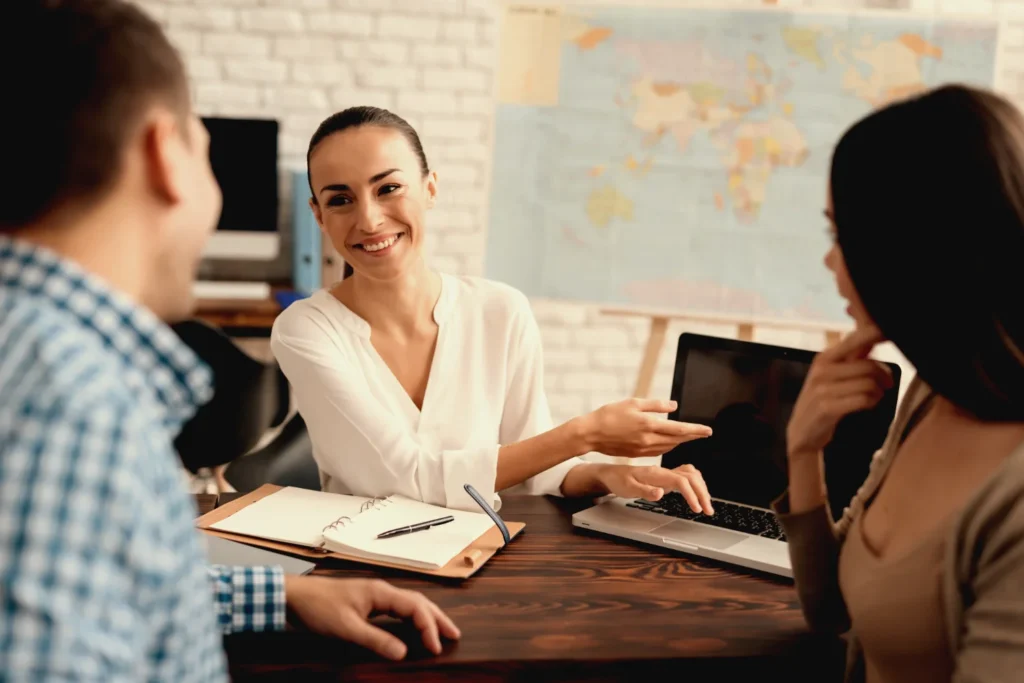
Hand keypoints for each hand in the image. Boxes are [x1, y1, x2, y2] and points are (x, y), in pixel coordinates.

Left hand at [284, 576, 459, 659]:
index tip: (436, 648)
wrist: (295, 596)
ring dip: (426, 616)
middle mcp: (382, 590)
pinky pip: (397, 608)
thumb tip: (403, 652)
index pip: (416, 608)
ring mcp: (375, 594)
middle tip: (454, 635)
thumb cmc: (318, 608)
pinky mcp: (367, 601)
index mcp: (381, 593)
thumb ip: (375, 640)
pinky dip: (411, 617)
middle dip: (437, 618)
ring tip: (441, 631)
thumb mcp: (347, 628)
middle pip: (418, 602)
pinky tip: (413, 627)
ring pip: (409, 603)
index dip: (429, 627)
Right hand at [579, 398, 711, 457]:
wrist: (590, 434)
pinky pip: (658, 451)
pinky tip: (669, 442)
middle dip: (692, 436)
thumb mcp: (633, 403)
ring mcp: (642, 449)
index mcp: (648, 425)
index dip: (695, 430)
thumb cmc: (609, 414)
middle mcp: (648, 439)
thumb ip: (655, 405)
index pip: (678, 429)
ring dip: (680, 441)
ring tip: (689, 436)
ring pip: (668, 446)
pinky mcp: (636, 454)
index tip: (708, 431)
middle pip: (677, 440)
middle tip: (704, 434)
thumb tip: (673, 406)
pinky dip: (667, 445)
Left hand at [596, 463, 713, 514]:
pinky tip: (697, 495)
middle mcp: (663, 471)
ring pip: (691, 475)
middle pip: (691, 477)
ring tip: (706, 505)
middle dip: (702, 493)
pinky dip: (696, 485)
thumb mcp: (627, 488)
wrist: (611, 473)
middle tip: (708, 511)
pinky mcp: (666, 477)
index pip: (680, 481)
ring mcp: (666, 473)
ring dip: (701, 489)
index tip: (696, 509)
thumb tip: (661, 493)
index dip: (691, 494)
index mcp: (656, 474)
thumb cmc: (618, 481)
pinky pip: (686, 476)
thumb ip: (645, 491)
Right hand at [786, 325, 891, 459]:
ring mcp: (823, 388)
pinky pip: (863, 400)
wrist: (802, 432)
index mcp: (824, 357)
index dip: (876, 333)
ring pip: (868, 383)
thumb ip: (852, 356)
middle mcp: (822, 369)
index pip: (855, 338)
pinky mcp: (827, 407)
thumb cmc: (822, 400)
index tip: (889, 336)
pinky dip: (872, 402)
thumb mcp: (832, 374)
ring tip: (876, 395)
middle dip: (884, 375)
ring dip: (879, 391)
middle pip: (868, 365)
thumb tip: (877, 333)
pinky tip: (869, 404)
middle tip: (887, 383)